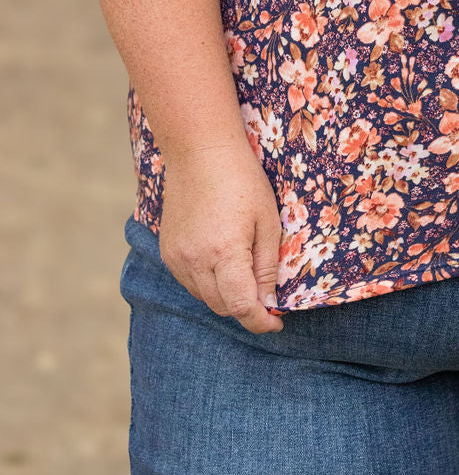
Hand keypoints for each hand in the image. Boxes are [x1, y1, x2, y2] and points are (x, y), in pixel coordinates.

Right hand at [158, 139, 285, 334]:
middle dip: (245, 307)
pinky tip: (221, 262)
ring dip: (225, 295)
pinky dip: (207, 282)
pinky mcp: (167, 251)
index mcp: (225, 253)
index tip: (275, 323)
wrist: (200, 151)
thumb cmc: (242, 180)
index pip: (241, 307)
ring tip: (244, 274)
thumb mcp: (267, 221)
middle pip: (222, 307)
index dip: (260, 321)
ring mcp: (176, 258)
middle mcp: (195, 261)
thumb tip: (268, 301)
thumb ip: (267, 266)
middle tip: (265, 297)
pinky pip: (189, 281)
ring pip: (203, 297)